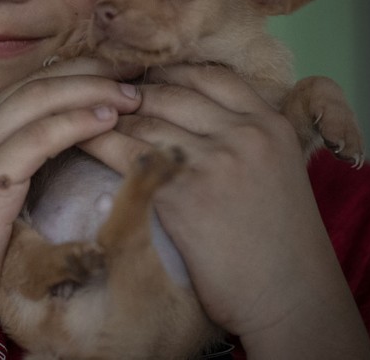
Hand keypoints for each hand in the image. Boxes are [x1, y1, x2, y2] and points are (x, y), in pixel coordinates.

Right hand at [0, 58, 141, 332]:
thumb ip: (22, 166)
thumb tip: (77, 155)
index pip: (29, 85)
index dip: (77, 74)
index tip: (119, 76)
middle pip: (37, 82)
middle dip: (91, 72)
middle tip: (135, 75)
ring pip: (38, 99)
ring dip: (91, 91)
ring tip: (132, 96)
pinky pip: (37, 138)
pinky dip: (75, 123)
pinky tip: (107, 121)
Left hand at [81, 64, 369, 357]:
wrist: (291, 297)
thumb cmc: (281, 242)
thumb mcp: (277, 170)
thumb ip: (242, 137)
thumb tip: (190, 114)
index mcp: (270, 123)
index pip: (209, 75)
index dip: (169, 72)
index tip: (142, 78)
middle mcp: (244, 133)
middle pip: (170, 93)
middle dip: (131, 95)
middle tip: (101, 99)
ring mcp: (214, 161)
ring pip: (144, 121)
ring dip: (109, 118)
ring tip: (82, 119)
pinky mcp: (182, 194)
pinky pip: (126, 155)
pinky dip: (98, 145)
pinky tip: (79, 142)